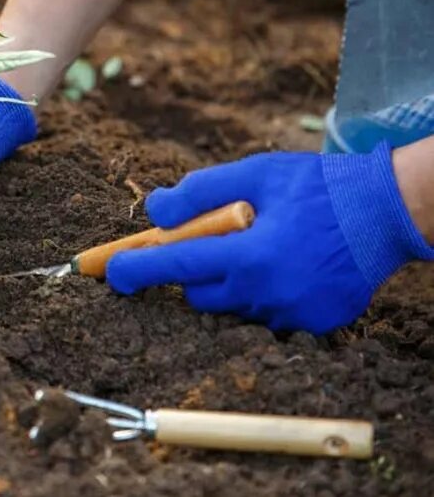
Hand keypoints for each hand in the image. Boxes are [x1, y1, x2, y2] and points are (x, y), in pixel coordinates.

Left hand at [106, 143, 433, 334]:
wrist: (389, 210)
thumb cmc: (318, 186)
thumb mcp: (255, 173)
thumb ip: (199, 192)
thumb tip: (154, 211)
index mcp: (252, 255)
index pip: (178, 266)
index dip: (137, 269)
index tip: (108, 273)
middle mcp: (269, 293)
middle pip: (200, 294)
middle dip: (192, 270)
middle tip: (211, 240)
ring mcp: (293, 314)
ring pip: (233, 306)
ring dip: (230, 281)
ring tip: (261, 244)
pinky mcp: (314, 323)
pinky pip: (267, 313)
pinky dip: (263, 292)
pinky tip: (285, 264)